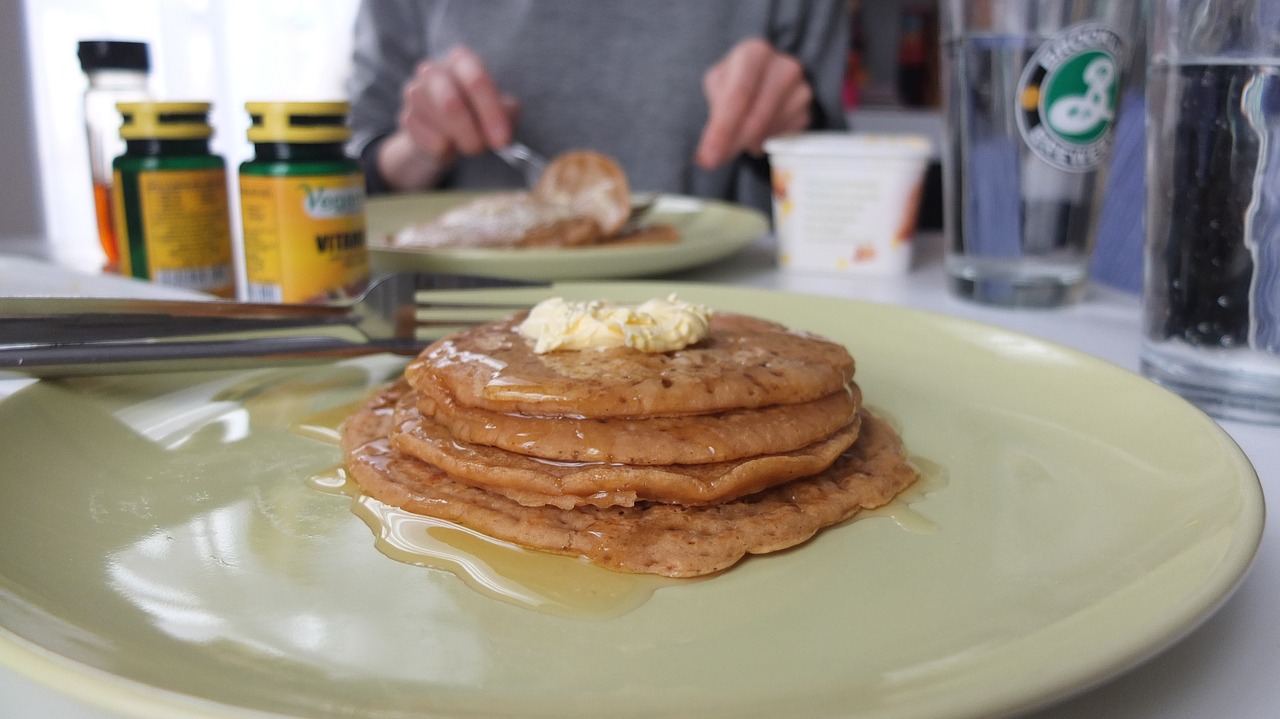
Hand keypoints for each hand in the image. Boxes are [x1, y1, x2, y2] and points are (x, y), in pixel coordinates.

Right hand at [378, 46, 517, 189]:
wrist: (445, 132)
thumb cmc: (477, 114)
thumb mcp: (500, 109)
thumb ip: (506, 115)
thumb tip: (501, 134)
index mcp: (461, 60)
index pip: (476, 80)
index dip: (491, 112)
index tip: (502, 140)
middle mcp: (432, 71)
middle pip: (451, 103)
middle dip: (471, 131)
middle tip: (483, 148)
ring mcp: (414, 93)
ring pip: (439, 125)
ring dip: (461, 142)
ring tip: (468, 143)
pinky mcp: (406, 118)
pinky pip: (429, 140)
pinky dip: (445, 150)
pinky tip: (449, 143)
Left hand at [696, 38, 812, 168]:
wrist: (766, 77)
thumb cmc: (735, 80)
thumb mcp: (718, 87)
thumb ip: (715, 116)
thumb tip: (707, 155)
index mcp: (755, 53)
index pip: (740, 94)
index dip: (723, 127)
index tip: (708, 155)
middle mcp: (785, 66)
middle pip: (758, 116)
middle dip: (733, 142)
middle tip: (713, 160)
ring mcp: (802, 89)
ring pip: (770, 130)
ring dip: (748, 143)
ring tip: (736, 138)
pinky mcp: (808, 112)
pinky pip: (784, 138)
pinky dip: (765, 142)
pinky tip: (757, 133)